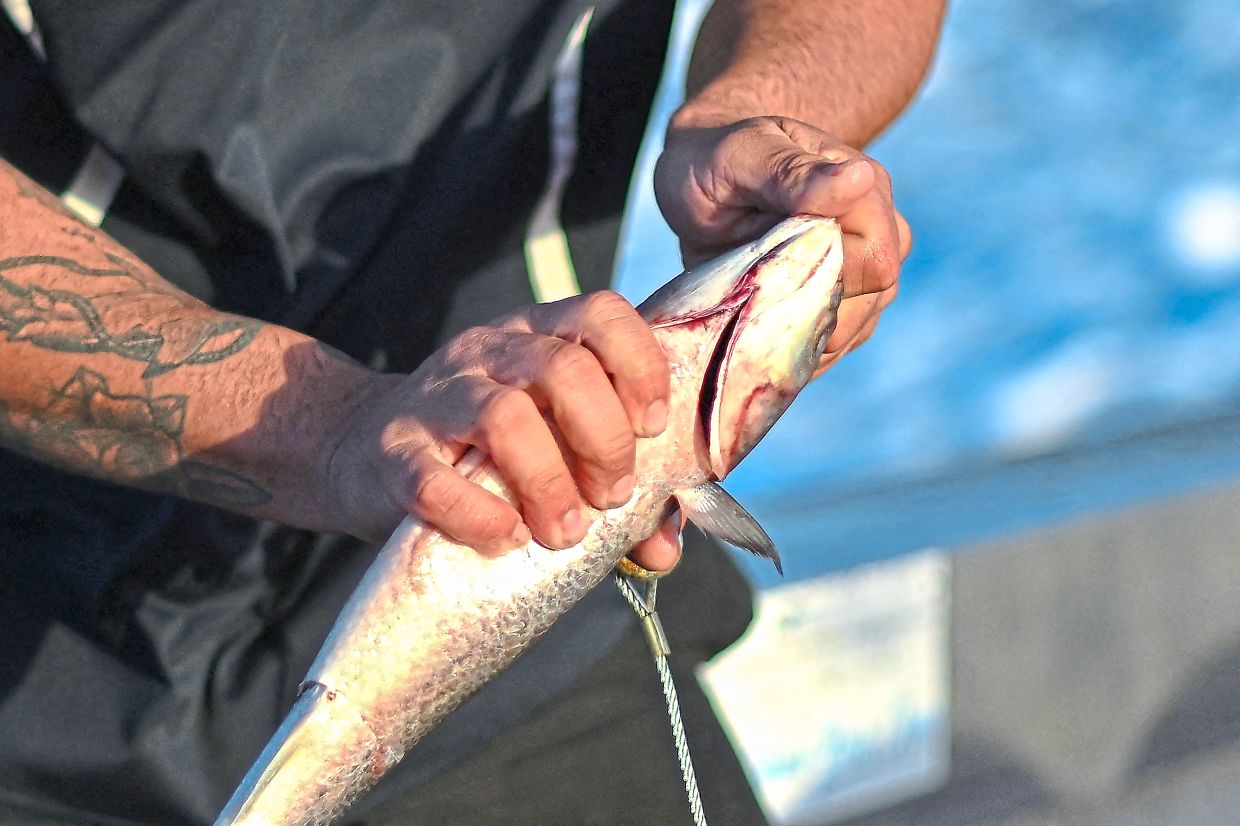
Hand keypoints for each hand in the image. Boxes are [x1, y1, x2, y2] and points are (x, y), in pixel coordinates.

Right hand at [325, 291, 679, 568]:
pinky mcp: (392, 453)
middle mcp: (487, 350)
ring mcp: (434, 397)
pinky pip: (435, 481)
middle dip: (605, 440)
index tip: (653, 428)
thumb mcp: (549, 444)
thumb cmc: (477, 450)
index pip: (600, 313)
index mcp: (535, 334)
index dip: (640, 366)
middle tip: (612, 496)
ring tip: (566, 531)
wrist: (358, 451)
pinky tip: (507, 538)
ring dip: (550, 482)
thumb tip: (664, 548)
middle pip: (564, 369)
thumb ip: (609, 483)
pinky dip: (480, 517)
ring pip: (503, 415)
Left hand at [654, 114, 910, 371]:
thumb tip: (858, 179)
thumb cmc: (718, 158)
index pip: (875, 261)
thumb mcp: (741, 157)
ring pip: (856, 326)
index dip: (827, 283)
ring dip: (805, 338)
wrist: (702, 173)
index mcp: (863, 190)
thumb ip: (793, 172)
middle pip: (872, 300)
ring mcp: (861, 268)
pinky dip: (798, 350)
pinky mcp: (839, 297)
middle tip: (749, 308)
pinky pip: (835, 340)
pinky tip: (761, 341)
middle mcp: (875, 230)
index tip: (767, 280)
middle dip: (813, 317)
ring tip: (750, 323)